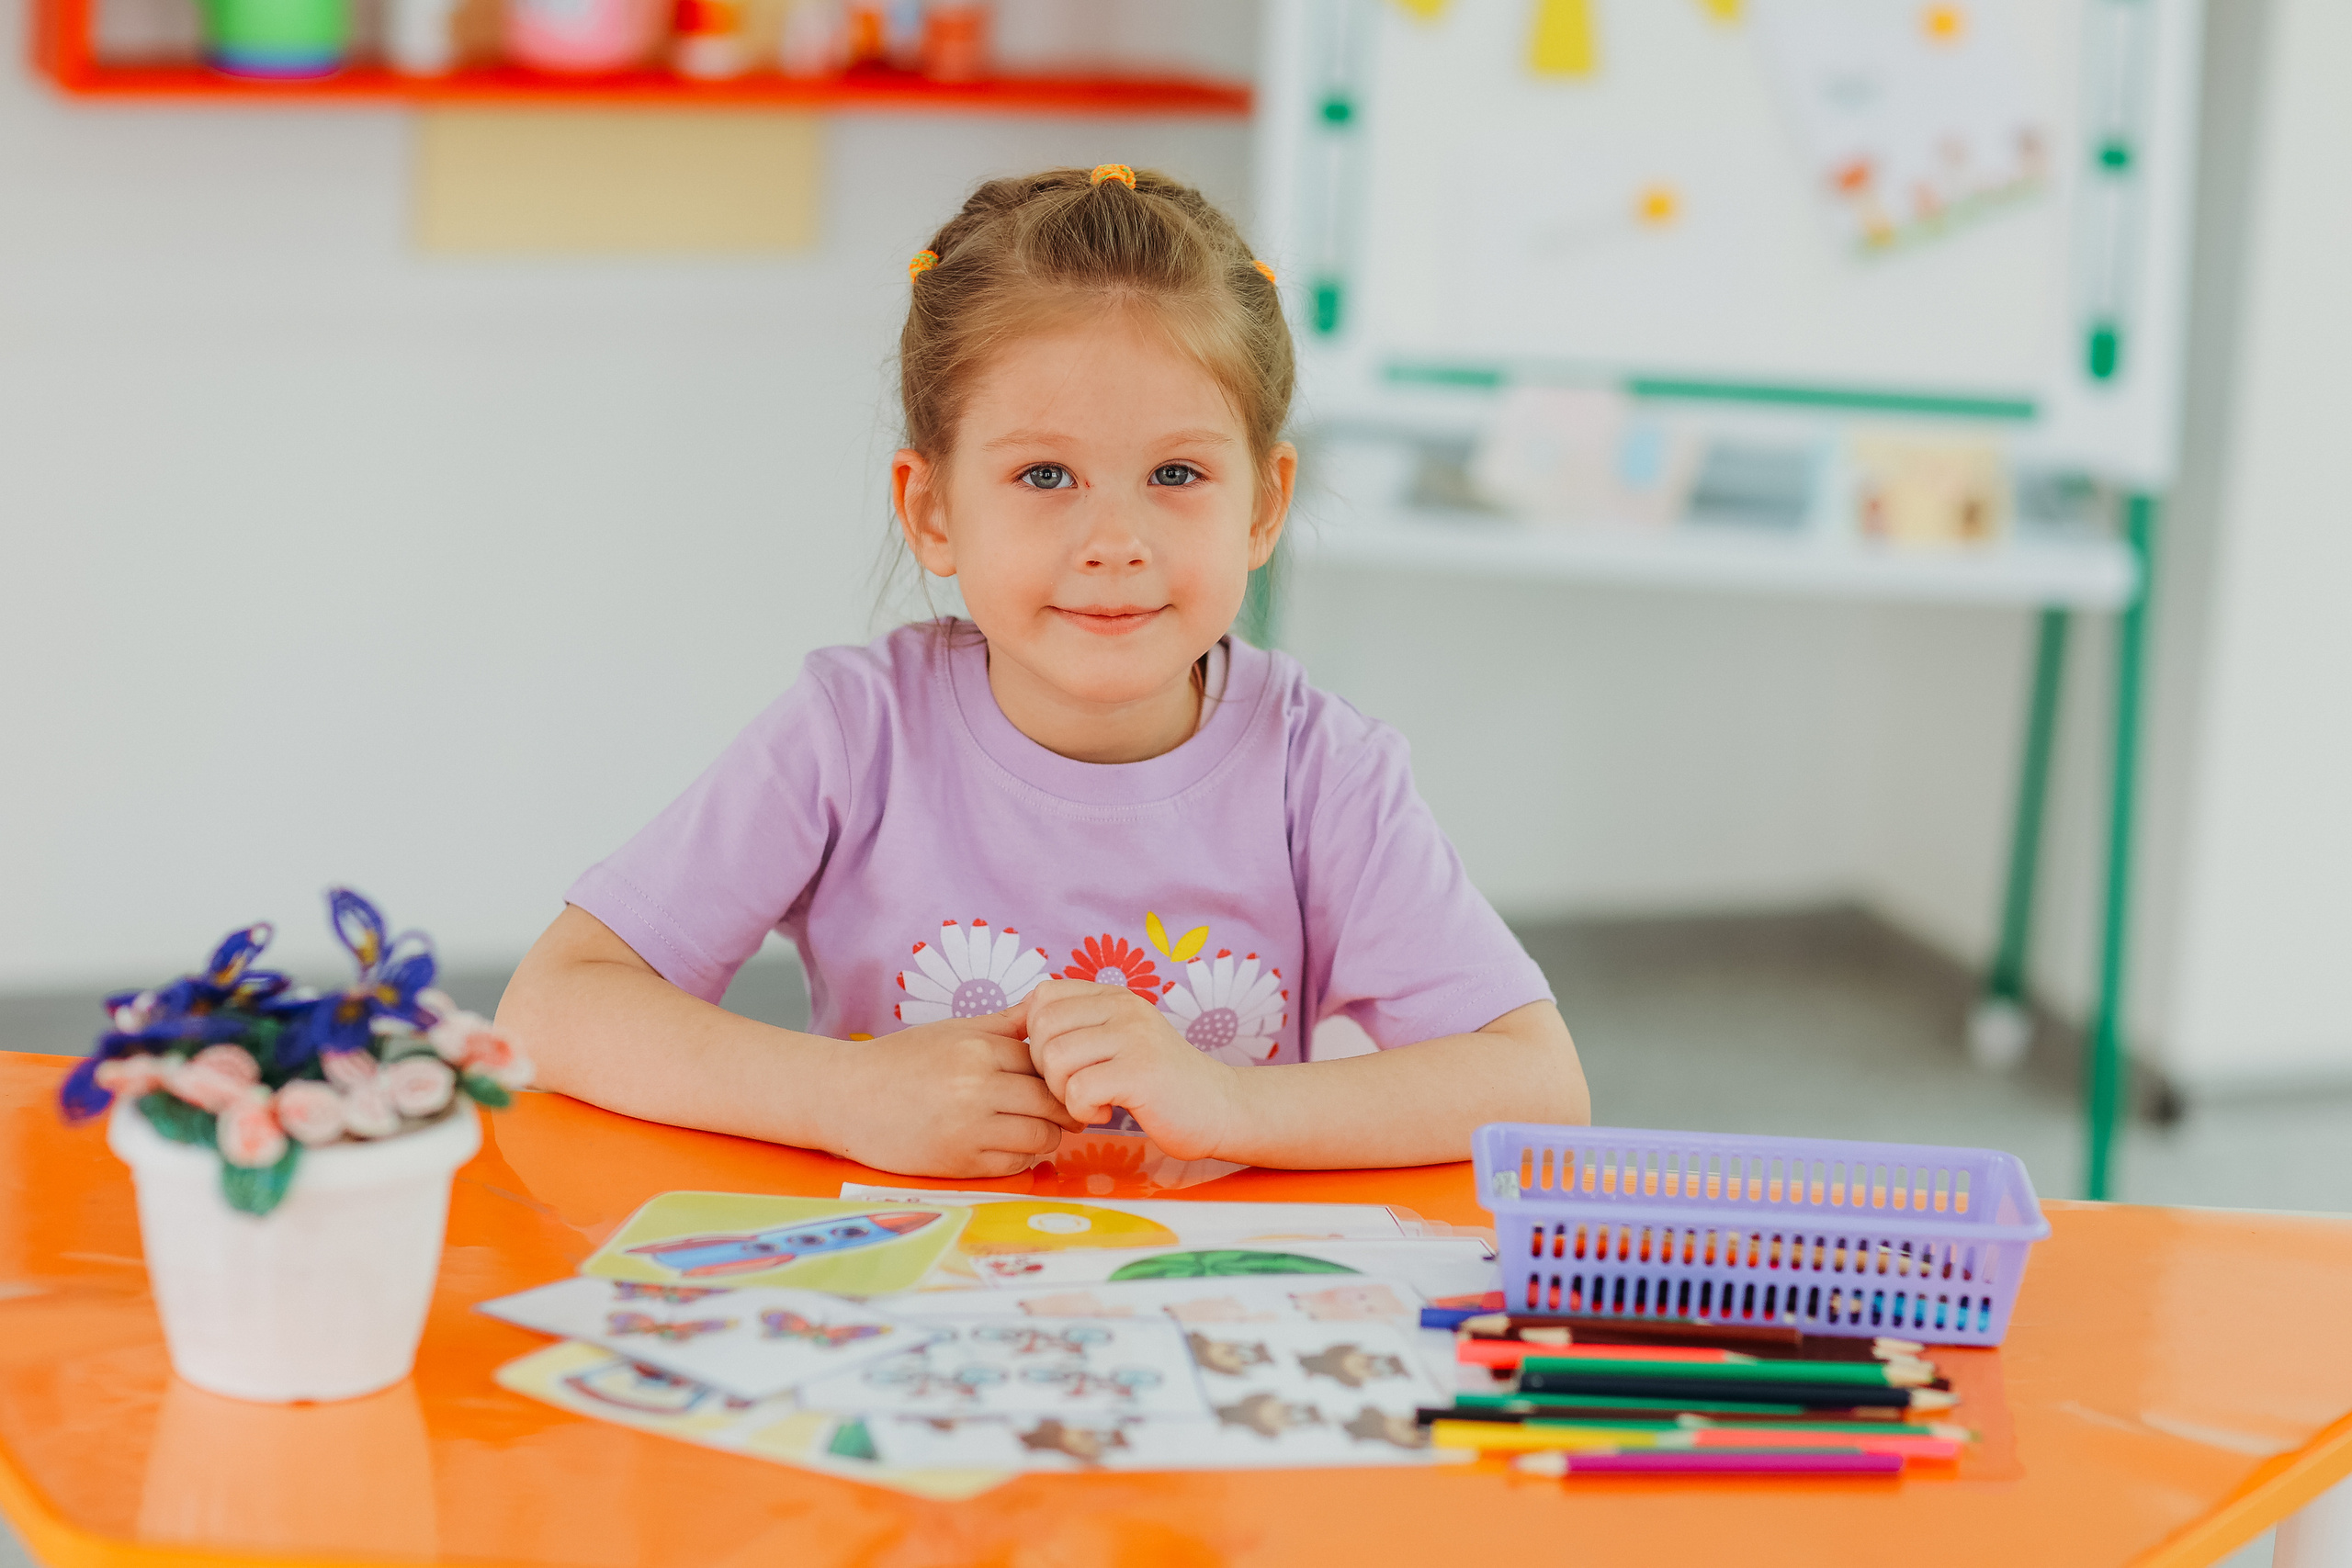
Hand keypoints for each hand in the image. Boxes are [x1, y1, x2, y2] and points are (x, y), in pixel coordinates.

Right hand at [823, 1006, 1084, 1178]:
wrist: (847, 1098)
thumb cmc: (900, 1061)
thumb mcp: (952, 1029)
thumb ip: (1004, 1024)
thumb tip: (1047, 1009)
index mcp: (978, 1049)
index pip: (1045, 1063)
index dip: (1057, 1073)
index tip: (1061, 1080)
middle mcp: (977, 1088)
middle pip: (1051, 1102)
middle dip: (1064, 1108)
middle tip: (1066, 1110)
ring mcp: (970, 1129)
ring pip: (1041, 1137)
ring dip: (1046, 1136)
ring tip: (1035, 1128)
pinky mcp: (960, 1163)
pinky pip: (1015, 1164)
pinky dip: (1021, 1157)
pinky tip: (1009, 1145)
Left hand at [1021, 979, 1241, 1161]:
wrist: (1221, 1108)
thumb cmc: (1162, 1083)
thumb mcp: (1121, 1040)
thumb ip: (1081, 1027)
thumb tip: (1018, 1025)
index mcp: (1114, 996)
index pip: (1043, 996)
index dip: (1035, 1035)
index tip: (1060, 1064)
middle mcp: (1124, 1007)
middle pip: (1041, 1027)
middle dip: (1043, 1068)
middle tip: (1073, 1088)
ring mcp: (1134, 1037)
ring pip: (1053, 1058)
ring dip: (1061, 1092)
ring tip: (1089, 1102)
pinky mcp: (1141, 1072)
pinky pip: (1077, 1089)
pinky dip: (1081, 1111)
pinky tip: (1104, 1114)